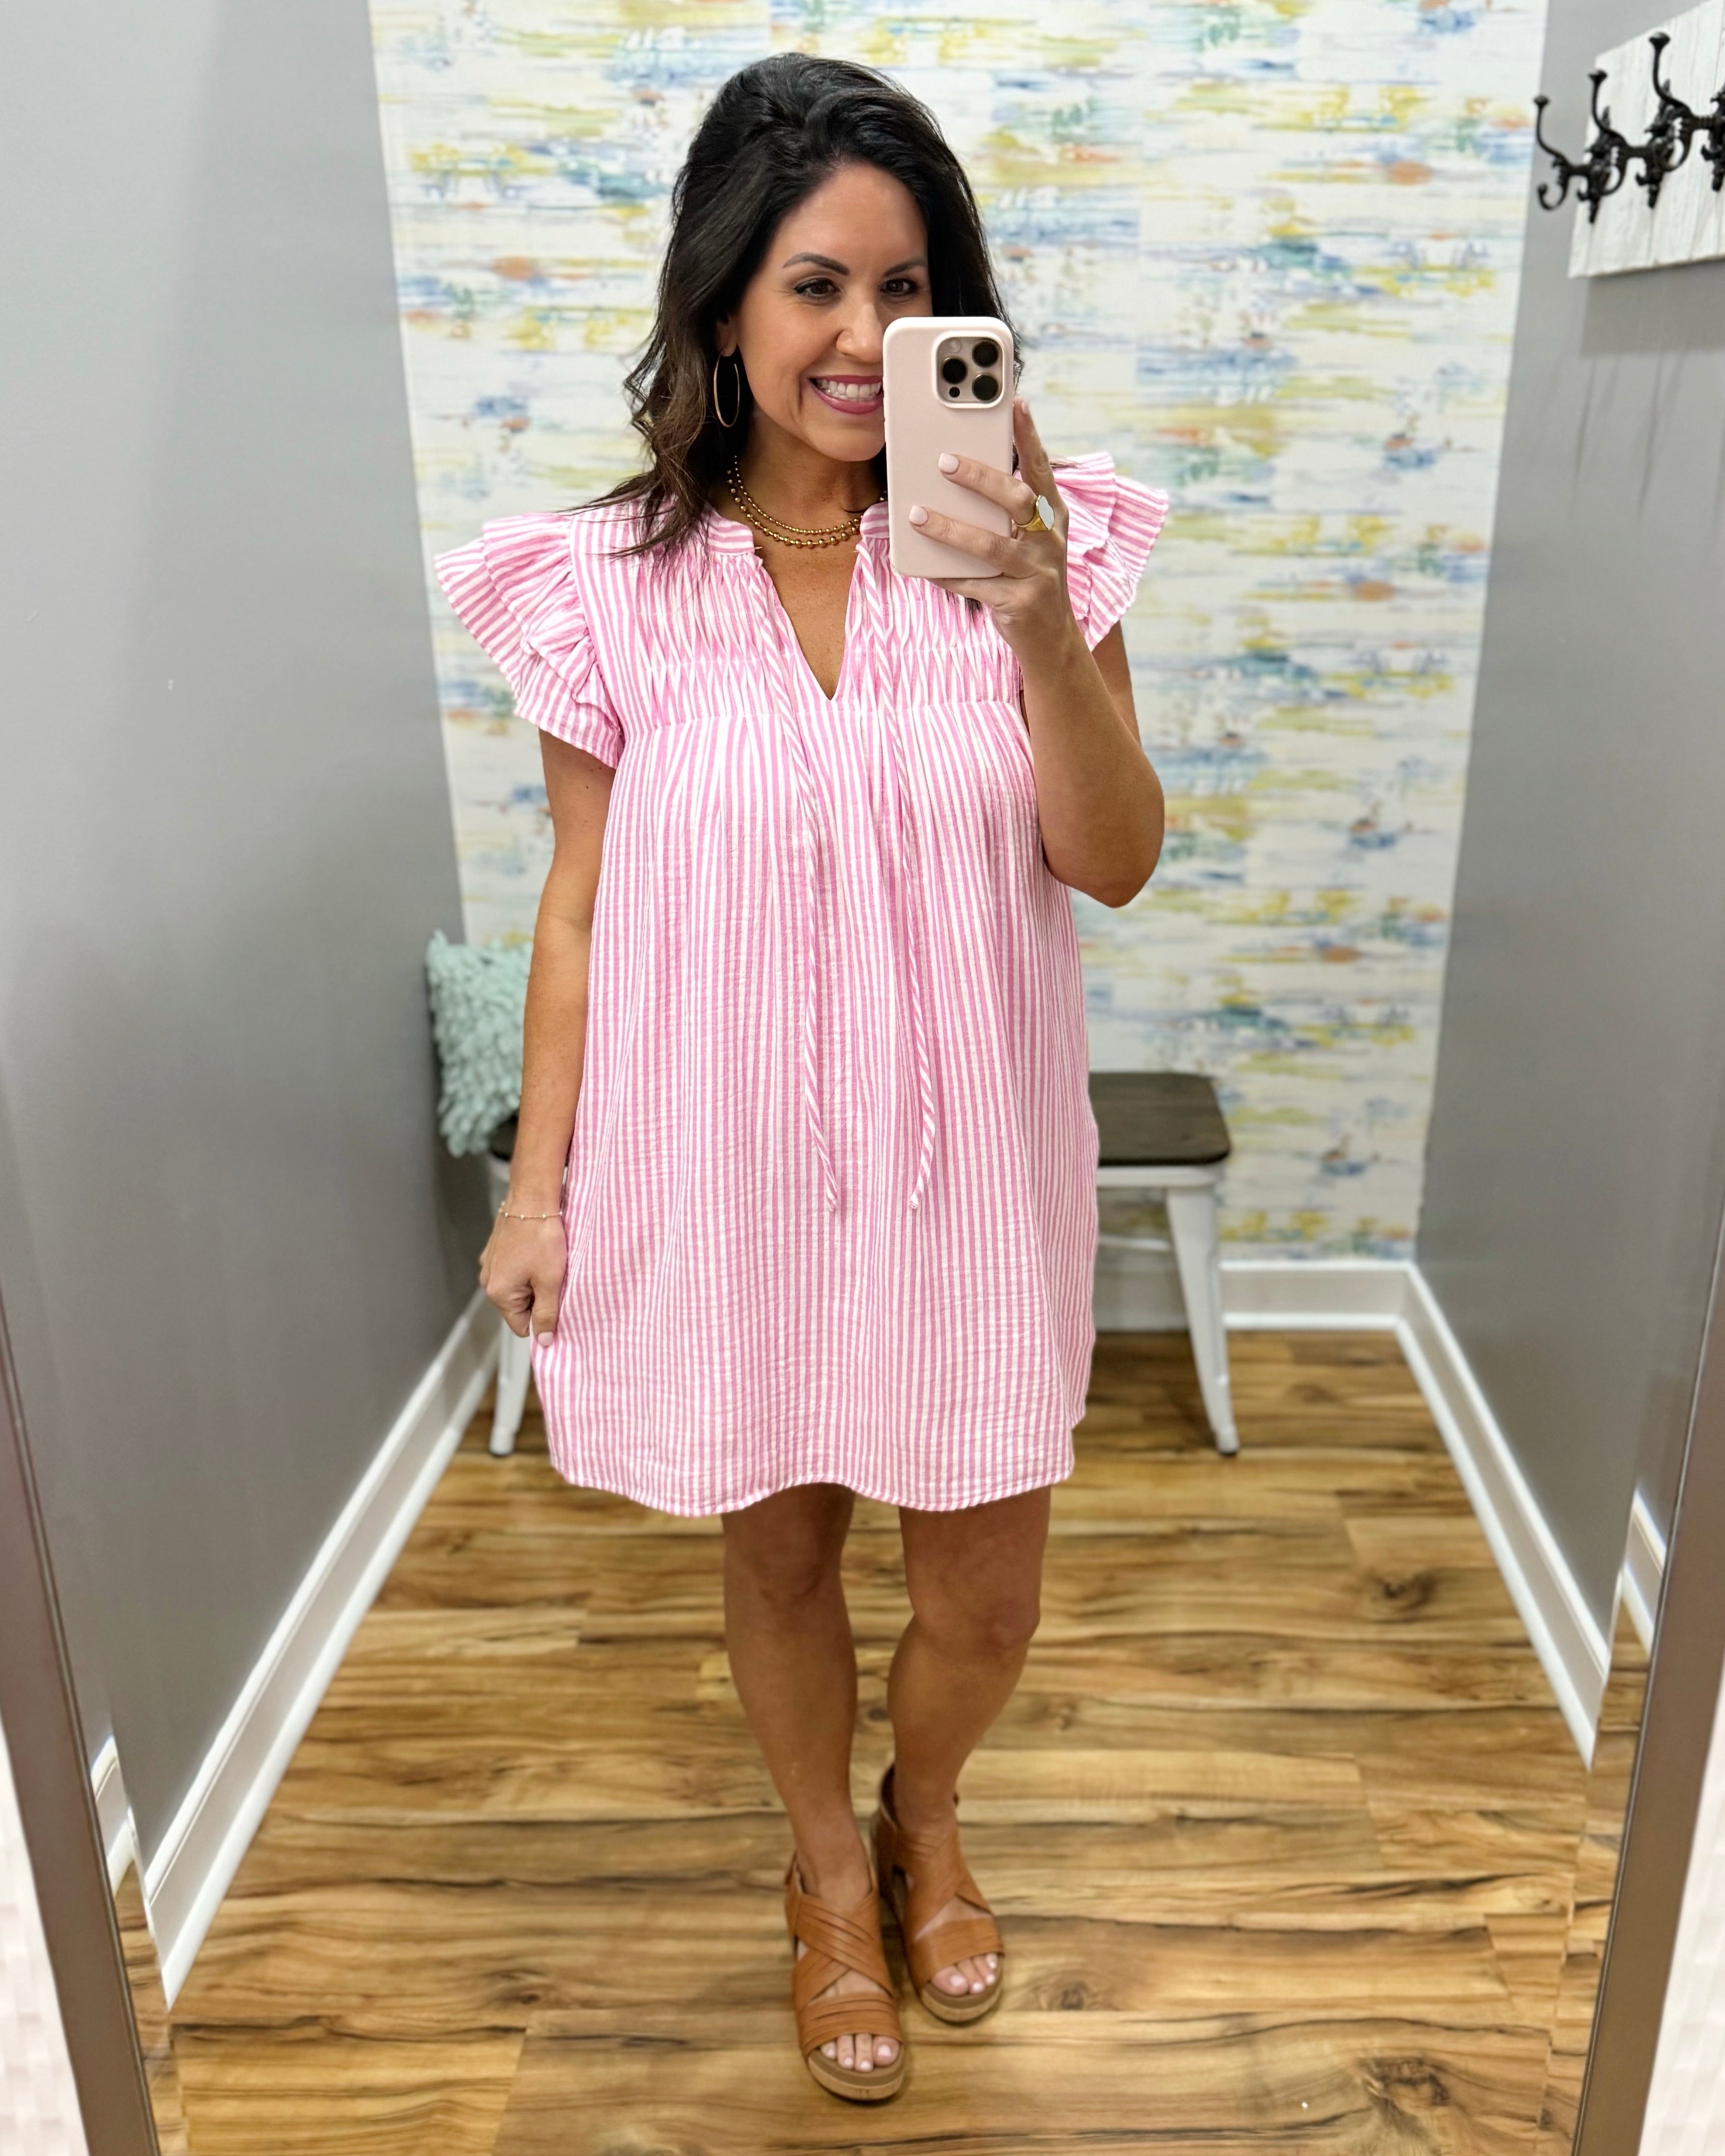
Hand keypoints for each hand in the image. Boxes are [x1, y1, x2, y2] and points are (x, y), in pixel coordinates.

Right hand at [479, 1208, 566, 1341]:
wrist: (532, 1198)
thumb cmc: (541, 1238)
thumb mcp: (550, 1281)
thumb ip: (547, 1314)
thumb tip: (543, 1342)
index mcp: (498, 1293)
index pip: (520, 1326)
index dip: (542, 1319)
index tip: (556, 1303)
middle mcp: (488, 1281)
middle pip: (518, 1306)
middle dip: (538, 1298)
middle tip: (555, 1279)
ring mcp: (490, 1264)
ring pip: (517, 1287)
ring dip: (533, 1281)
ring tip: (547, 1263)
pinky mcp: (495, 1250)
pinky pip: (513, 1269)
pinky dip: (527, 1265)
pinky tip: (538, 1252)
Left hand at [909, 398, 1082, 668]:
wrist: (1051, 639)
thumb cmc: (1029, 576)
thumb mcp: (1028, 538)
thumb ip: (1006, 510)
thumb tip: (957, 473)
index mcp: (1052, 517)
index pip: (1041, 469)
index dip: (1029, 436)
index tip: (1015, 403)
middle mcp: (1049, 541)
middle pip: (1016, 501)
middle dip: (981, 478)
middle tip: (944, 461)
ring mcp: (1037, 574)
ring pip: (991, 546)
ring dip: (950, 529)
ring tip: (916, 514)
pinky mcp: (1018, 604)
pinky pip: (974, 585)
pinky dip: (945, 575)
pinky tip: (921, 564)